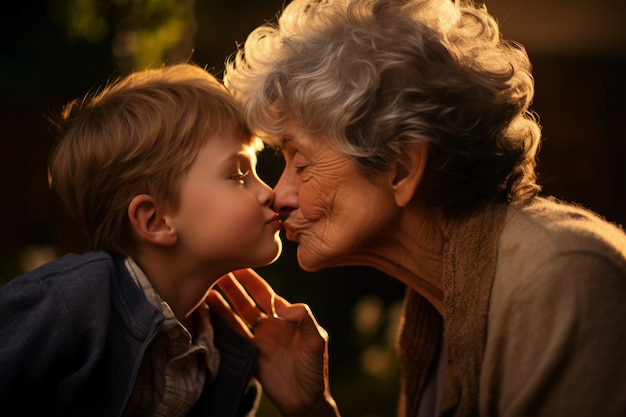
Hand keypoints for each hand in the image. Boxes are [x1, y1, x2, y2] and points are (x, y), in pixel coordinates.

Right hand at [207, 269, 339, 416]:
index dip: (251, 279)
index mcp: (286, 317)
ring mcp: (258, 339)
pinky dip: (221, 323)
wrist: (305, 399)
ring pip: (236, 315)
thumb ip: (304, 318)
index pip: (264, 293)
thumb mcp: (316, 339)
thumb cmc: (315, 369)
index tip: (238, 264)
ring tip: (207, 287)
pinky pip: (233, 335)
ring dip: (223, 302)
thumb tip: (283, 308)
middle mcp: (269, 325)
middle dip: (233, 286)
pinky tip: (210, 311)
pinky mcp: (249, 354)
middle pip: (246, 300)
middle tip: (217, 270)